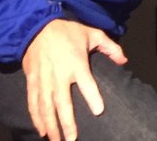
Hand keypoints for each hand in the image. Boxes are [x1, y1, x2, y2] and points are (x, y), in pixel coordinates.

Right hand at [22, 19, 126, 140]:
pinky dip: (36, 118)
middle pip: (63, 104)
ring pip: (46, 108)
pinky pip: (33, 103)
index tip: (99, 112)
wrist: (36, 27)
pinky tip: (41, 130)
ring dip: (51, 126)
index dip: (92, 97)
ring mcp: (43, 81)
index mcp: (76, 63)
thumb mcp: (93, 34)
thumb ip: (111, 48)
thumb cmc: (68, 32)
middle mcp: (59, 75)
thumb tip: (125, 62)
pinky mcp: (32, 82)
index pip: (86, 83)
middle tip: (72, 140)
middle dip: (67, 123)